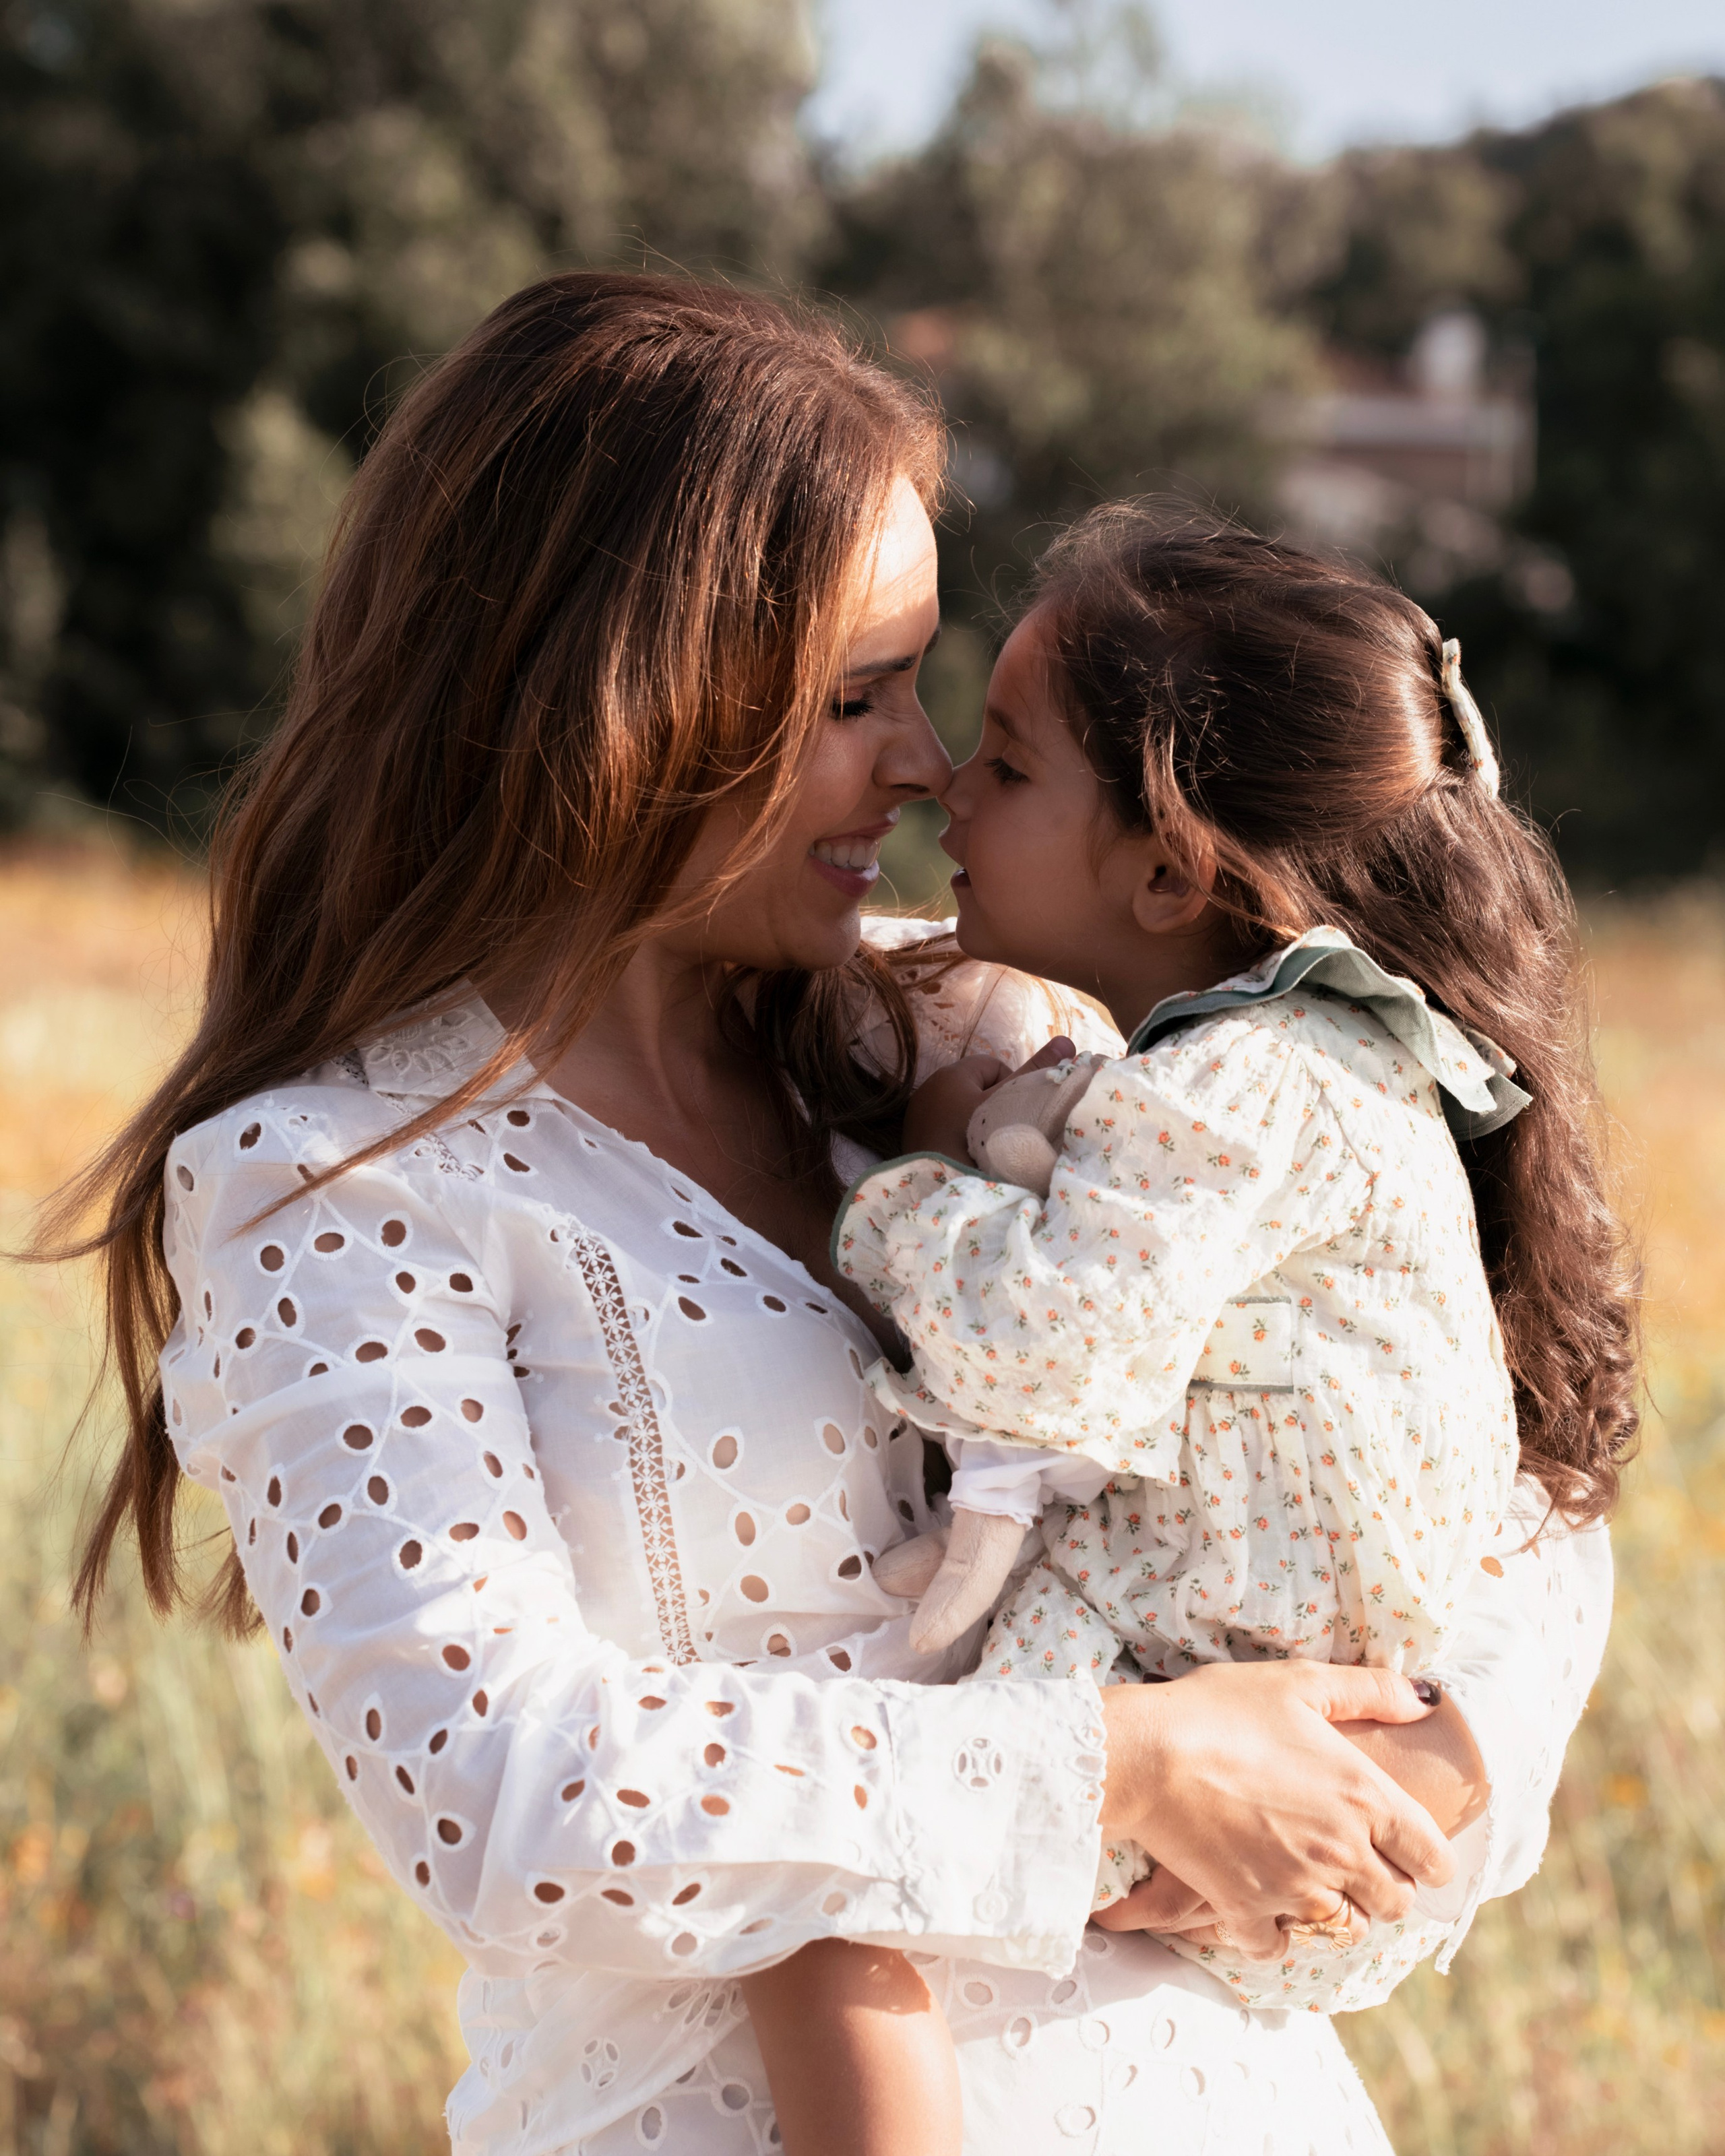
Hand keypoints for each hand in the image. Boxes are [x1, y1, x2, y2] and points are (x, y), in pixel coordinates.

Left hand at [902, 1036, 1076, 1161]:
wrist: (941, 1184)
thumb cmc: (979, 1138)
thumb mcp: (1010, 1103)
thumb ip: (1035, 1073)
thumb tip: (1066, 1040)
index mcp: (951, 1074)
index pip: (993, 1065)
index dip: (1011, 1086)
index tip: (1015, 1112)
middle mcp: (930, 1089)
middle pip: (977, 1088)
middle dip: (994, 1106)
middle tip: (1003, 1130)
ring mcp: (919, 1116)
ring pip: (962, 1110)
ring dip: (978, 1123)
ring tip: (987, 1145)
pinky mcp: (914, 1139)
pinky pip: (947, 1129)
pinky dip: (960, 1138)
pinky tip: (967, 1155)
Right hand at [1096, 1660, 1451, 1959]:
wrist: (1149, 1754)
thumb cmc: (1223, 1710)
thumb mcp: (1300, 1682)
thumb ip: (1370, 1690)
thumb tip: (1425, 1701)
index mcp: (1364, 1798)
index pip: (1432, 1857)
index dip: (1429, 1857)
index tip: (1413, 1851)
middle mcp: (1341, 1853)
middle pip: (1396, 1902)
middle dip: (1386, 1886)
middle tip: (1361, 1863)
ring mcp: (1295, 1889)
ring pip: (1346, 1930)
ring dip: (1340, 1913)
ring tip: (1317, 1886)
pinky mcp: (1246, 1910)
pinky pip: (1279, 1946)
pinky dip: (1277, 1934)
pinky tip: (1265, 1907)